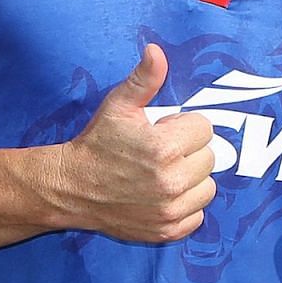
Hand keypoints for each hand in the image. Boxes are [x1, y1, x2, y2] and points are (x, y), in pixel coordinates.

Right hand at [40, 45, 215, 243]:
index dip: (184, 127)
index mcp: (164, 148)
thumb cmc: (97, 144)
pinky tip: (164, 196)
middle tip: (162, 153)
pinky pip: (198, 215)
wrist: (71, 188)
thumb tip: (156, 51)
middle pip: (209, 158)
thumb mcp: (118, 106)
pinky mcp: (166, 231)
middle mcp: (171, 182)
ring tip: (165, 173)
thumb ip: (144, 79)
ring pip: (207, 188)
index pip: (204, 129)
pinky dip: (186, 207)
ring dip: (192, 180)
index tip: (164, 131)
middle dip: (189, 152)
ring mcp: (169, 210)